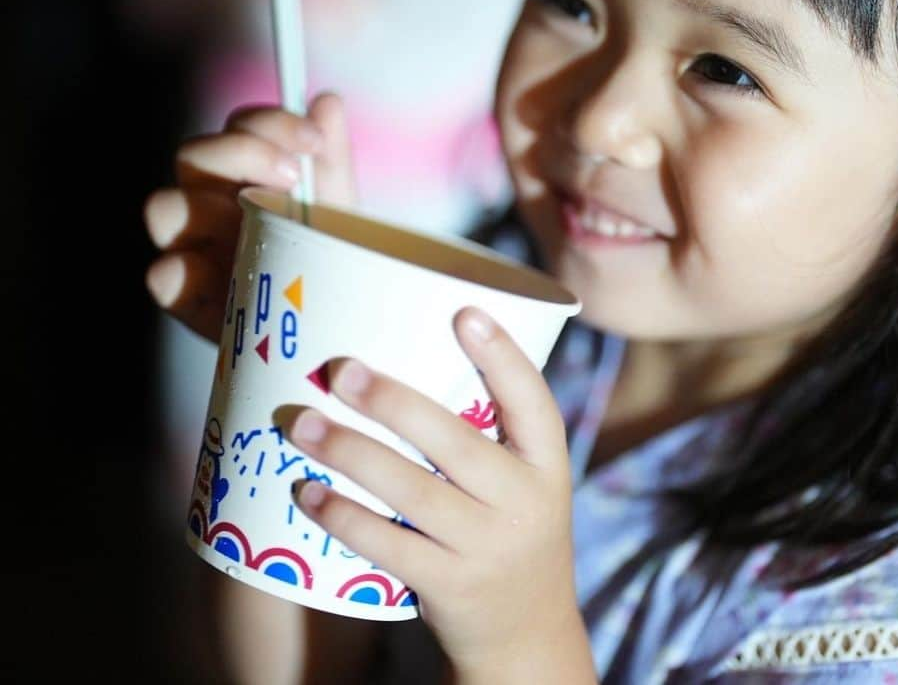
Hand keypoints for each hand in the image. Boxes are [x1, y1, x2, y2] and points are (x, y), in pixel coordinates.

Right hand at [143, 91, 355, 342]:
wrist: (332, 322)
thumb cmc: (329, 255)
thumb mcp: (340, 208)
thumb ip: (331, 158)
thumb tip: (327, 100)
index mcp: (246, 172)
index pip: (239, 126)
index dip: (271, 123)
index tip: (314, 141)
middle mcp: (210, 200)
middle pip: (193, 154)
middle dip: (242, 154)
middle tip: (292, 179)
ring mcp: (193, 246)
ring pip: (163, 207)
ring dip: (205, 209)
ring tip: (257, 229)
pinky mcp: (187, 295)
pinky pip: (163, 276)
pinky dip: (187, 275)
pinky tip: (228, 279)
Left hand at [277, 306, 594, 683]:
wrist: (528, 632)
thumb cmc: (512, 527)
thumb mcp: (526, 479)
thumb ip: (489, 430)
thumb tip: (402, 355)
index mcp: (546, 461)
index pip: (533, 401)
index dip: (502, 356)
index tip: (465, 313)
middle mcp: (524, 501)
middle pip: (455, 442)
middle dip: (393, 403)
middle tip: (340, 370)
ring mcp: (486, 546)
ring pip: (411, 491)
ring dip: (351, 454)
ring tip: (302, 422)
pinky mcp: (449, 585)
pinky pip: (388, 546)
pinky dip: (344, 517)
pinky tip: (308, 492)